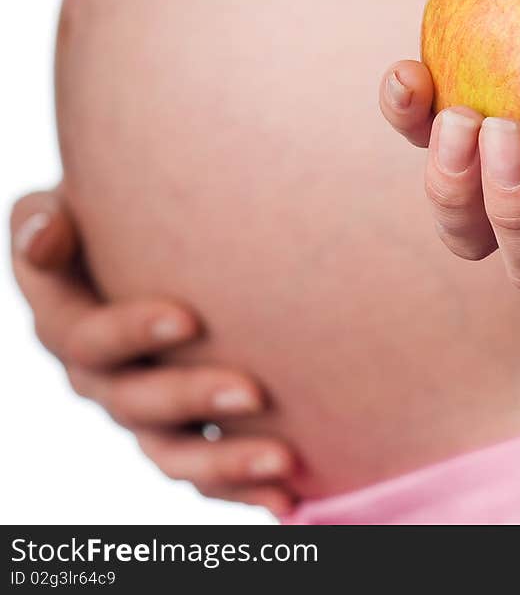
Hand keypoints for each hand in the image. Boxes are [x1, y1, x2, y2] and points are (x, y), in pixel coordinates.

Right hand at [10, 189, 297, 515]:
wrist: (134, 242)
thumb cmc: (99, 214)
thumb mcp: (59, 211)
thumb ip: (42, 222)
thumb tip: (42, 237)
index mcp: (63, 323)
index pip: (90, 338)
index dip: (135, 332)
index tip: (190, 318)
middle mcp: (98, 378)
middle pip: (137, 402)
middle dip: (193, 399)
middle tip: (252, 390)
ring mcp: (140, 410)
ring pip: (173, 452)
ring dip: (224, 463)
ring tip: (281, 460)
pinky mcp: (178, 432)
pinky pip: (203, 471)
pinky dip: (241, 491)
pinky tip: (287, 498)